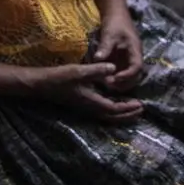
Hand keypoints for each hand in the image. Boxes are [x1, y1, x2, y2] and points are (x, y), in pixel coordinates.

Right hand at [27, 62, 143, 122]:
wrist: (43, 84)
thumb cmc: (60, 78)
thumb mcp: (80, 71)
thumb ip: (97, 70)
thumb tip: (113, 67)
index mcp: (92, 102)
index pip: (114, 108)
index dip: (127, 107)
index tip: (140, 104)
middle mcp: (90, 108)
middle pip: (113, 117)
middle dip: (127, 114)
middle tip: (141, 110)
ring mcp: (86, 107)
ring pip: (107, 115)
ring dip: (121, 113)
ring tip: (132, 107)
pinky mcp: (82, 103)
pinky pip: (102, 110)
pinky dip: (112, 108)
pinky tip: (114, 100)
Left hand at [92, 9, 143, 91]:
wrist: (115, 14)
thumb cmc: (115, 23)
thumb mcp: (109, 34)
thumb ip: (105, 47)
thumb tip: (97, 59)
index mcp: (136, 51)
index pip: (137, 67)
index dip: (127, 75)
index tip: (114, 79)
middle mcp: (134, 57)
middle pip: (135, 76)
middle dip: (124, 83)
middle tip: (108, 84)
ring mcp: (129, 59)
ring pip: (128, 76)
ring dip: (119, 82)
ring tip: (105, 82)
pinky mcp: (122, 60)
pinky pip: (121, 72)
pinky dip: (115, 77)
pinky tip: (104, 78)